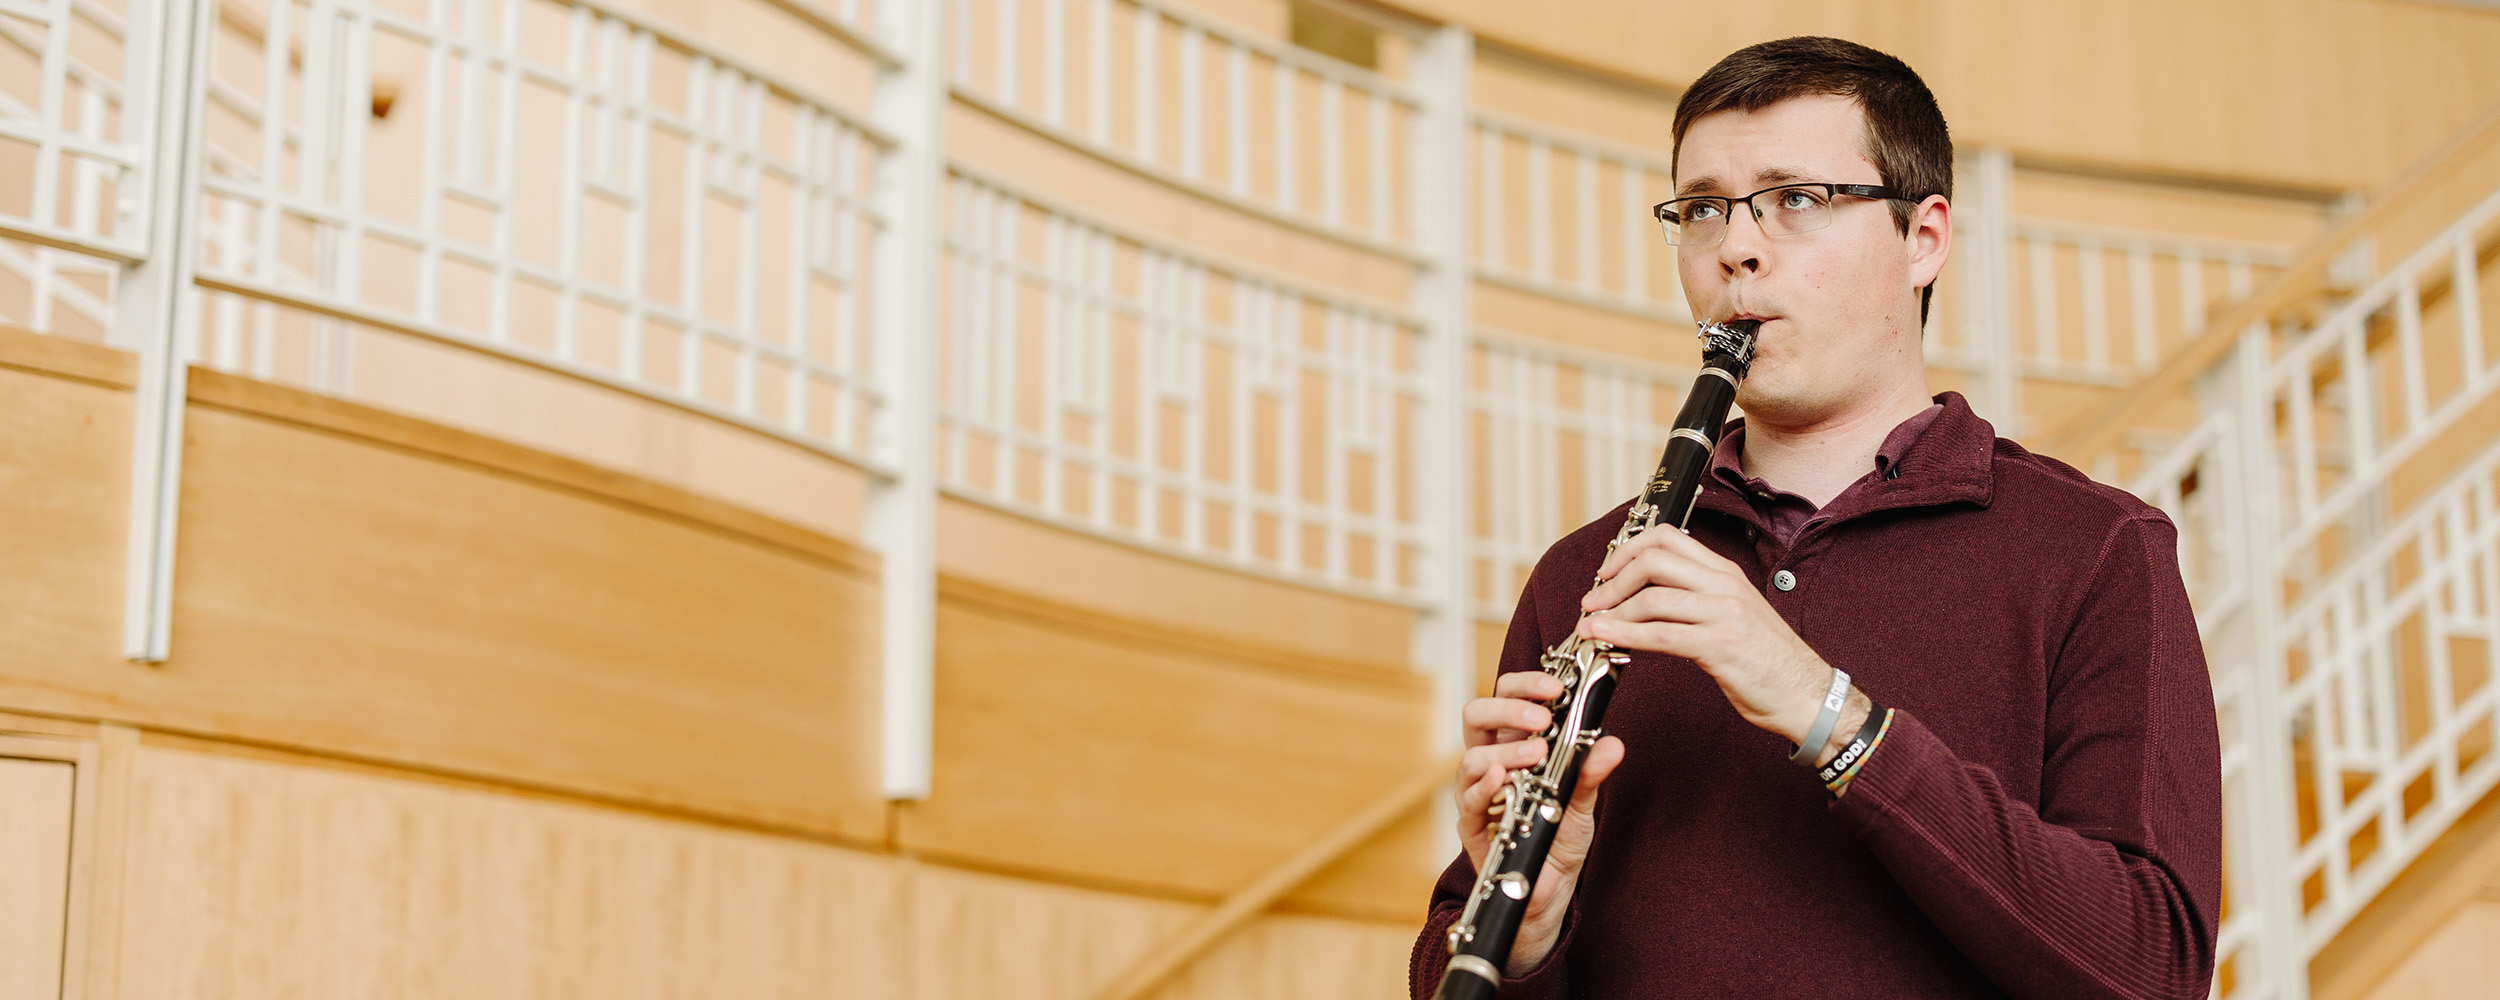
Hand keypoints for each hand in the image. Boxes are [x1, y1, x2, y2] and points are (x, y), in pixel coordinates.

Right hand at [1456, 670, 1625, 974]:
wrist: (1548, 893)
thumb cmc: (1558, 838)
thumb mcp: (1583, 802)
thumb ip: (1591, 772)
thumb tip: (1613, 743)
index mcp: (1514, 744)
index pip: (1506, 697)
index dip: (1525, 685)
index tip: (1556, 686)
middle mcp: (1490, 762)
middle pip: (1477, 715)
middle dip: (1508, 708)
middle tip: (1543, 718)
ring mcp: (1477, 793)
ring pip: (1471, 756)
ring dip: (1505, 752)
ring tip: (1536, 755)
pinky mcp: (1472, 827)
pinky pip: (1468, 801)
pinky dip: (1484, 787)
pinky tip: (1503, 780)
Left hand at [1575, 526, 1867, 760]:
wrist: (1808, 696)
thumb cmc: (1766, 661)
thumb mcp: (1731, 615)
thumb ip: (1695, 599)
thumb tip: (1645, 597)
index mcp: (1725, 572)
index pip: (1669, 537)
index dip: (1628, 549)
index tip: (1606, 571)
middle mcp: (1725, 585)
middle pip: (1654, 560)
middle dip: (1612, 578)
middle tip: (1592, 600)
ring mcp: (1724, 614)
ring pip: (1652, 597)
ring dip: (1612, 610)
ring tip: (1589, 625)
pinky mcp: (1721, 647)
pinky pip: (1662, 635)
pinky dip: (1625, 634)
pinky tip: (1605, 638)